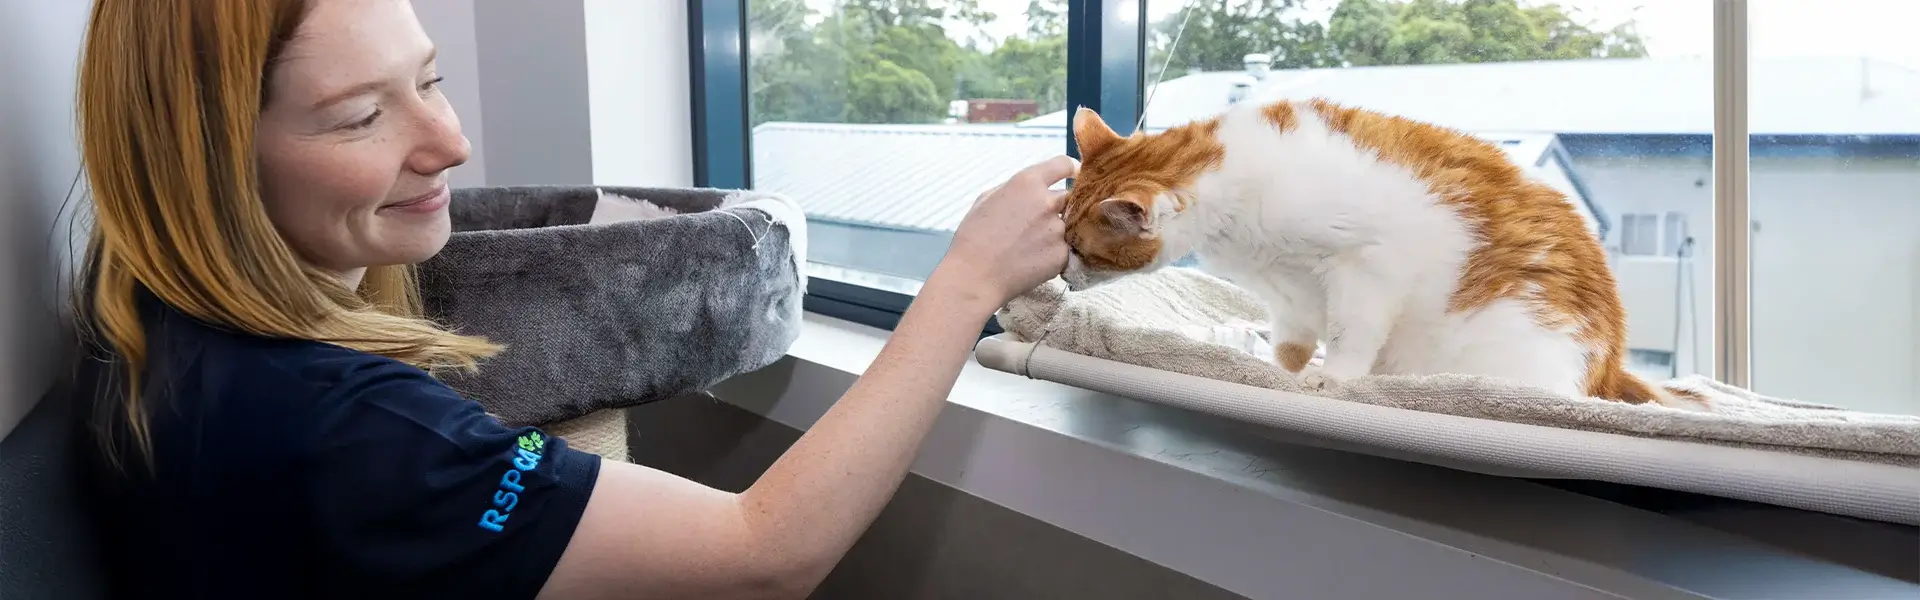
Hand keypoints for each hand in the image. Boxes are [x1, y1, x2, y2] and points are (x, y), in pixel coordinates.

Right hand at [928, 155, 1078, 311]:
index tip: (1073, 174)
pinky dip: (1052, 253)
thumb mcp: (986, 199)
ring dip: (1053, 231)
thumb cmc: (974, 238)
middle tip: (1036, 222)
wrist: (975, 277)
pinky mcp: (1062, 255)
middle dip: (1057, 205)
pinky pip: (1064, 249)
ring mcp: (1057, 230)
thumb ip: (1014, 187)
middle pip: (1067, 196)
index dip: (1070, 168)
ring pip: (1065, 225)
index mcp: (1027, 182)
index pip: (1064, 164)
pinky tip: (1031, 260)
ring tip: (1027, 246)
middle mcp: (1047, 202)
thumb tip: (1032, 187)